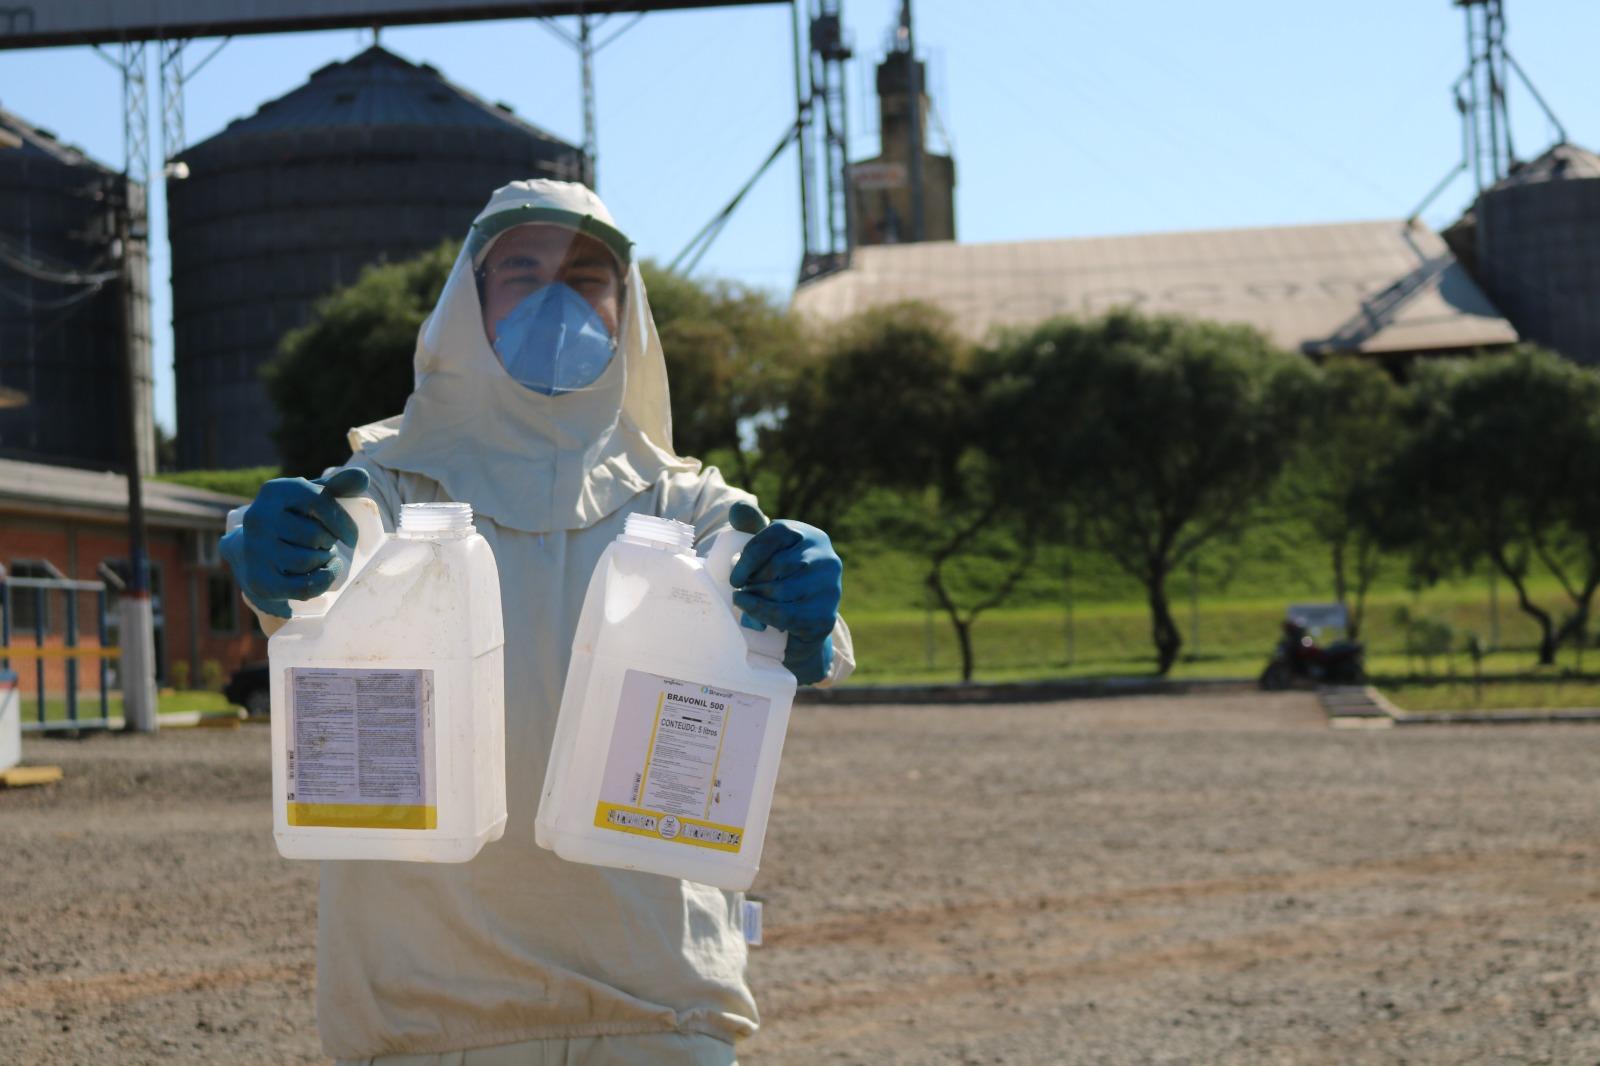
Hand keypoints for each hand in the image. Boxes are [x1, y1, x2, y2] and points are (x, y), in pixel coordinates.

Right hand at [218, 468, 369, 618]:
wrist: (255, 547)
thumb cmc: (295, 517)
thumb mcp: (314, 496)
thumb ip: (340, 485)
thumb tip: (362, 477)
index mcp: (275, 490)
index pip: (320, 503)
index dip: (344, 523)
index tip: (351, 536)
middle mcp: (258, 517)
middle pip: (316, 536)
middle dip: (329, 542)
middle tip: (323, 543)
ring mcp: (255, 549)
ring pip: (309, 560)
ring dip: (324, 560)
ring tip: (318, 554)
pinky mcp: (259, 579)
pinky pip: (304, 587)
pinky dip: (323, 582)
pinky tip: (324, 572)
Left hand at [727, 501, 842, 684]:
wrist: (806, 617)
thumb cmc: (783, 575)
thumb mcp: (770, 548)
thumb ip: (753, 526)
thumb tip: (737, 509)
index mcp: (812, 536)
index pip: (774, 535)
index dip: (748, 556)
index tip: (734, 577)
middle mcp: (826, 558)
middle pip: (776, 565)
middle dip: (752, 580)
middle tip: (742, 589)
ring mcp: (830, 587)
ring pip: (779, 591)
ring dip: (755, 598)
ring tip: (746, 600)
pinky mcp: (825, 615)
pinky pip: (785, 614)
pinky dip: (761, 614)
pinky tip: (750, 613)